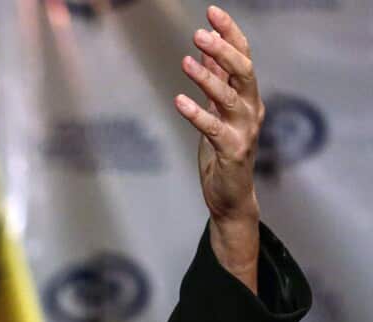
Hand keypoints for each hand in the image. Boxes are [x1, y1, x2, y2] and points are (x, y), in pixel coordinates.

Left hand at [174, 5, 263, 291]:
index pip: (243, 57)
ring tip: (186, 60)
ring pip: (230, 98)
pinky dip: (197, 113)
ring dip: (208, 78)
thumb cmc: (223, 151)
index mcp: (248, 97)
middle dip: (223, 50)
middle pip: (243, 72)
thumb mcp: (218, 111)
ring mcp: (244, 131)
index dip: (230, 34)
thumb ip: (215, 82)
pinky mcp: (231, 152)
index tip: (212, 13)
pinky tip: (179, 100)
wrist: (231, 196)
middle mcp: (251, 110)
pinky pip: (213, 129)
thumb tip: (205, 51)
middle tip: (200, 33)